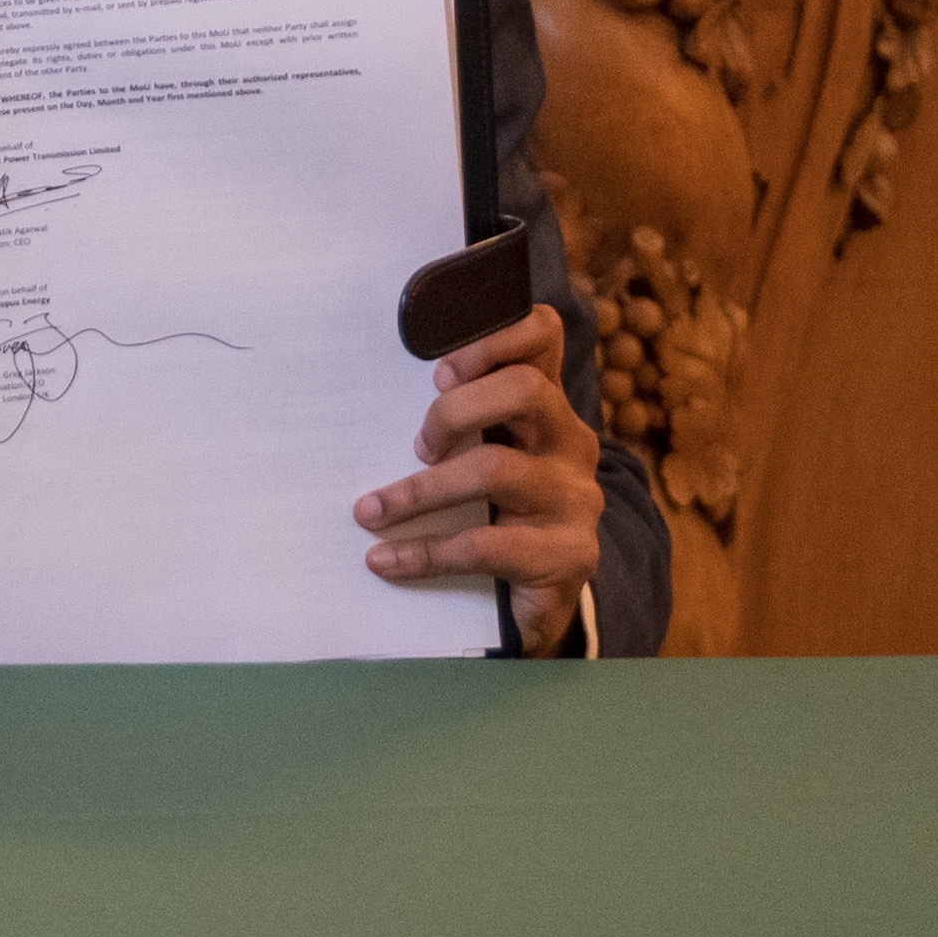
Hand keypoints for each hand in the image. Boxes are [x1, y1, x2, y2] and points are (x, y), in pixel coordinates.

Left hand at [353, 302, 600, 653]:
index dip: (497, 336)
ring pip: (495, 470)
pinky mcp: (568, 556)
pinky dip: (423, 553)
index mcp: (545, 407)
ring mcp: (574, 500)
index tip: (439, 368)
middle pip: (525, 391)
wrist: (540, 600)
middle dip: (454, 410)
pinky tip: (384, 560)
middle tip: (416, 445)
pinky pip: (484, 545)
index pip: (542, 336)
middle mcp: (571, 443)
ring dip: (419, 490)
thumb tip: (362, 392)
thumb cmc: (495, 515)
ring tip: (370, 511)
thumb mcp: (480, 458)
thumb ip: (452, 420)